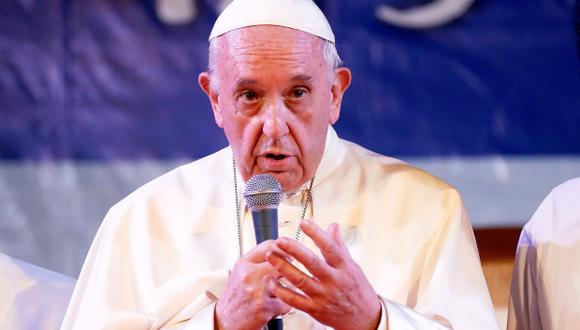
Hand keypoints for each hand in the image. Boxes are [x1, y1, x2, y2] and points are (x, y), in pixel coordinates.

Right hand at [215, 241, 290, 329]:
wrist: (226, 320)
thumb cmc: (236, 296)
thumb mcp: (241, 272)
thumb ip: (258, 260)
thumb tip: (282, 250)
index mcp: (244, 264)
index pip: (269, 246)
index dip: (284, 249)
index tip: (289, 254)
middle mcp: (249, 275)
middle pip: (280, 263)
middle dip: (287, 270)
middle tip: (286, 275)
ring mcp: (257, 291)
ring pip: (287, 283)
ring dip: (288, 288)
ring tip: (279, 292)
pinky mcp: (265, 308)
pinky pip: (286, 302)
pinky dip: (285, 305)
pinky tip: (276, 304)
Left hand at [265, 220, 380, 329]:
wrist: (364, 318)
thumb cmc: (358, 290)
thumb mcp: (352, 265)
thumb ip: (339, 245)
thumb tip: (332, 226)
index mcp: (344, 268)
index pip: (330, 247)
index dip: (316, 234)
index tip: (304, 222)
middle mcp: (333, 281)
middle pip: (312, 263)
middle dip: (294, 250)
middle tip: (280, 240)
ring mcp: (323, 296)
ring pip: (300, 281)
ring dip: (283, 268)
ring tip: (271, 256)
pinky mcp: (315, 310)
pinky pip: (294, 300)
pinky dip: (281, 291)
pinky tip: (271, 281)